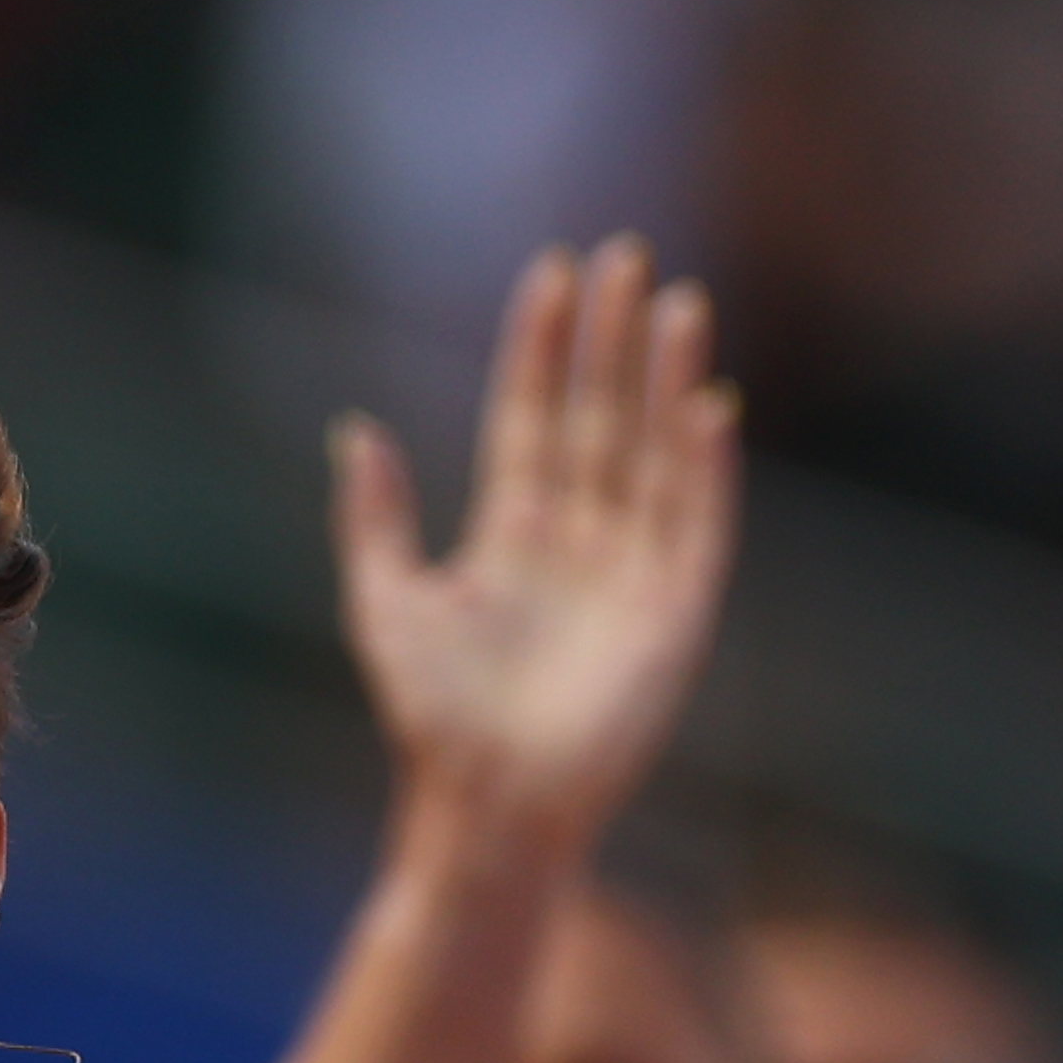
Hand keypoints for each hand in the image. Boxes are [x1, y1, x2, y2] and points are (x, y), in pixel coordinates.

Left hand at [331, 239, 739, 848]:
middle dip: (613, 342)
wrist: (484, 806)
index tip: (552, 273)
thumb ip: (374, 519)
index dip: (542, 349)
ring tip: (676, 304)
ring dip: (666, 382)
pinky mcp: (675, 616)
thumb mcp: (386, 605)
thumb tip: (356, 429)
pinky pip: (695, 526)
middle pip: (601, 418)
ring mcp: (631, 573)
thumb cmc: (431, 718)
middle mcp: (579, 541)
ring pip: (655, 455)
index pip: (533, 417)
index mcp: (512, 533)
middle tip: (625, 256)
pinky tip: (707, 408)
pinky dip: (703, 470)